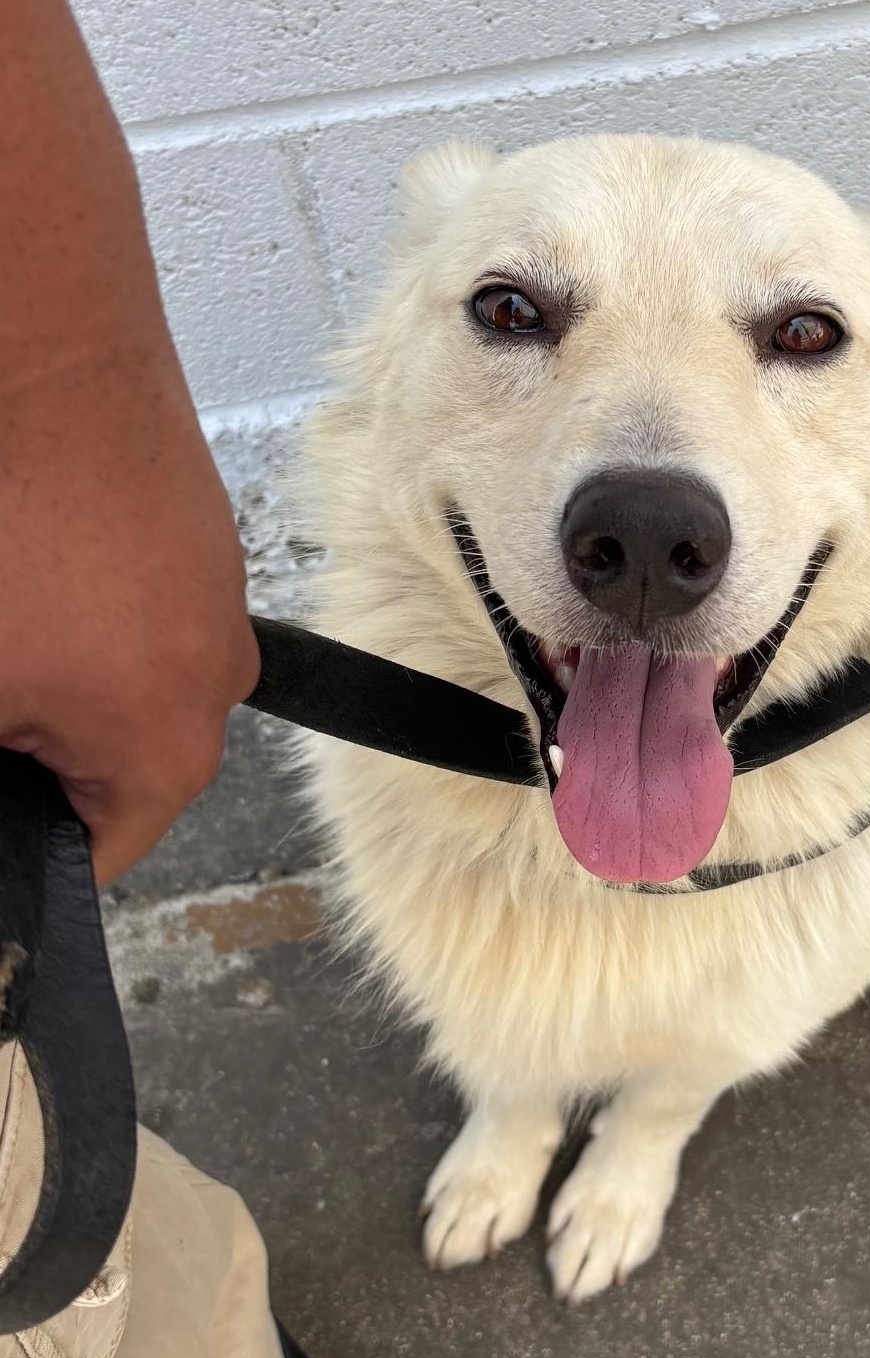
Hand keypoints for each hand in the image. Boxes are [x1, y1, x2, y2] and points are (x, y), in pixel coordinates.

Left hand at [0, 0, 259, 883]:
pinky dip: (73, 608)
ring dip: (48, 671)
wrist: (49, 354)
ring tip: (1, 613)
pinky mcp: (197, 544)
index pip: (89, 858)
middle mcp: (215, 685)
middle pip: (109, 767)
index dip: (18, 853)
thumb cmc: (8, 521)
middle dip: (31, 747)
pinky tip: (21, 560)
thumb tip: (15, 764)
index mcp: (167, 749)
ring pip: (119, 682)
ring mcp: (213, 607)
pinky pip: (133, 611)